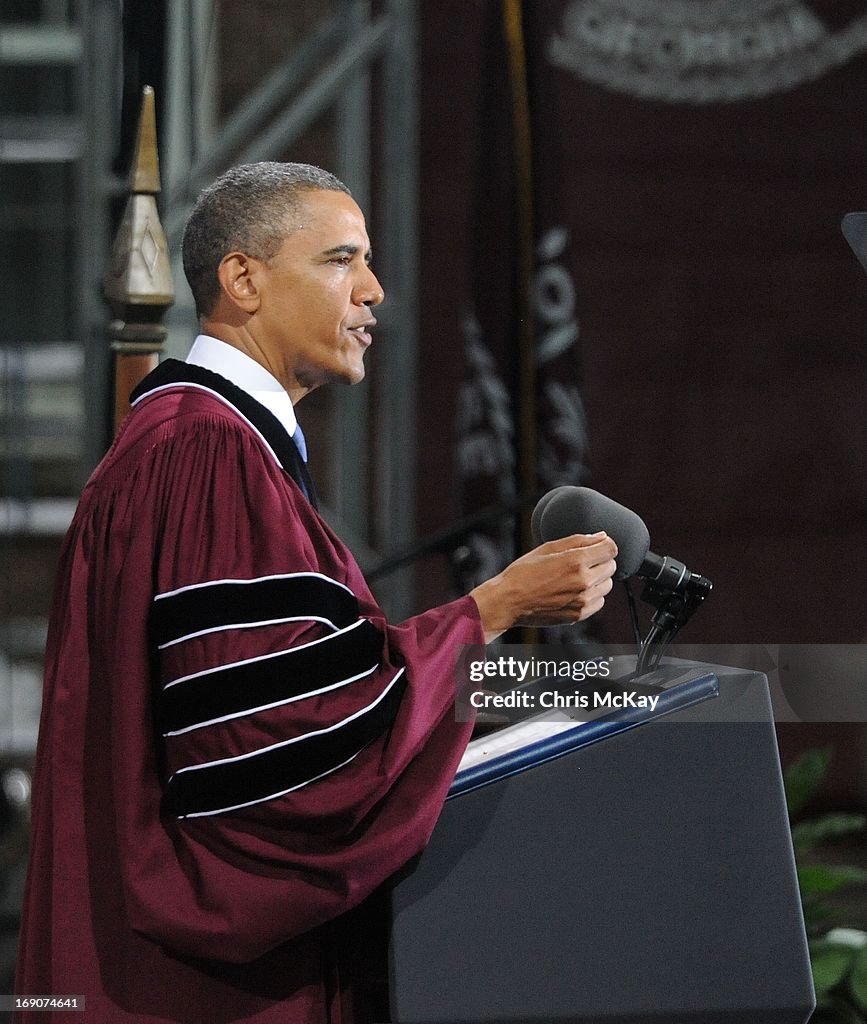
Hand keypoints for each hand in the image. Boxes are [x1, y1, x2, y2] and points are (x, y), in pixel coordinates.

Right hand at [469, 532, 617, 641]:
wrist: (509, 601)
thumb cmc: (523, 572)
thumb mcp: (548, 548)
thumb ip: (578, 540)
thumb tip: (601, 536)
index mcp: (576, 561)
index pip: (611, 549)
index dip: (605, 544)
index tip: (598, 546)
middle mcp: (583, 581)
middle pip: (611, 566)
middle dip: (600, 561)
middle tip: (582, 562)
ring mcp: (582, 600)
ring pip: (607, 585)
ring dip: (597, 579)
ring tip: (576, 577)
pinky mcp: (579, 615)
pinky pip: (599, 602)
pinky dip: (592, 595)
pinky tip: (574, 591)